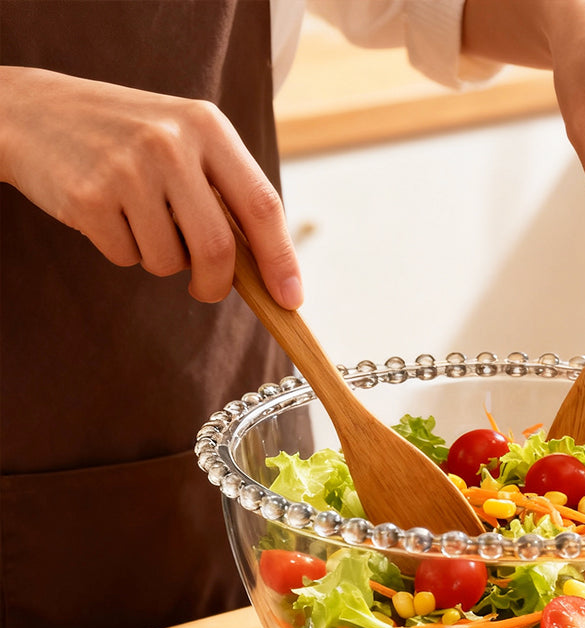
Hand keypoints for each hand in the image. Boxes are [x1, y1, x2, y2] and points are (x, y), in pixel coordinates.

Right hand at [0, 67, 302, 306]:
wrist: (32, 111)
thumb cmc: (128, 139)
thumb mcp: (185, 142)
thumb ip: (226, 195)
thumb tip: (271, 272)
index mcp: (207, 127)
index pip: (261, 205)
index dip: (280, 259)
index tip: (291, 298)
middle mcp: (170, 143)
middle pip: (218, 250)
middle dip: (217, 285)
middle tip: (205, 289)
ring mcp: (127, 169)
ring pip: (170, 262)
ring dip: (162, 261)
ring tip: (140, 220)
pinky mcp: (88, 197)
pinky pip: (126, 258)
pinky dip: (123, 252)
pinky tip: (107, 213)